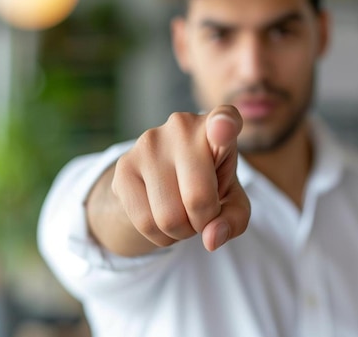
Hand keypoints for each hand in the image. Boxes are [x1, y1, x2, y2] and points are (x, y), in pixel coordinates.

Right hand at [112, 105, 250, 251]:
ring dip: (181, 233)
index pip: (224, 120)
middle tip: (202, 214)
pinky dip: (160, 236)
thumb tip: (211, 238)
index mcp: (217, 126)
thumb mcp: (233, 201)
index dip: (224, 126)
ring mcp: (149, 142)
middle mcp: (182, 125)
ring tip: (183, 215)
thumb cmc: (209, 185)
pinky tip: (162, 219)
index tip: (224, 127)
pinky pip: (144, 222)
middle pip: (198, 199)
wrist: (163, 178)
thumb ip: (234, 219)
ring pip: (169, 217)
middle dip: (203, 222)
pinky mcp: (123, 165)